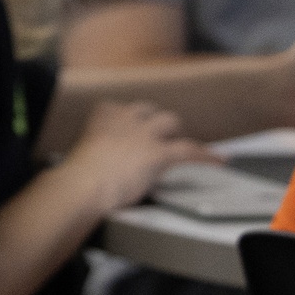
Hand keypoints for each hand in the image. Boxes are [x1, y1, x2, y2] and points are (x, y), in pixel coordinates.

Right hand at [62, 97, 210, 214]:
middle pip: (148, 110)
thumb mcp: (80, 155)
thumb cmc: (76, 177)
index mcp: (103, 115)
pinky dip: (206, 155)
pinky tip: (218, 159)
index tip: (127, 130)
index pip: (119, 108)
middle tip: (156, 137)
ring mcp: (143, 134)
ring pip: (170, 121)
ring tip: (181, 143)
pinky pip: (189, 150)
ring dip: (174, 133)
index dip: (127, 121)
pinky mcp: (159, 153)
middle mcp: (125, 118)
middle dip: (154, 122)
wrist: (83, 186)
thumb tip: (99, 166)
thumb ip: (94, 152)